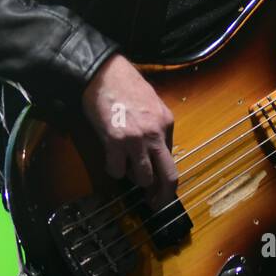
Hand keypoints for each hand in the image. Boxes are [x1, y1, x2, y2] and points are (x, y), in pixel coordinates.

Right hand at [82, 53, 177, 208]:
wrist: (103, 72)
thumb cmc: (124, 84)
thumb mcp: (151, 103)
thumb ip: (156, 127)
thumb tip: (155, 150)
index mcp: (166, 123)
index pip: (172, 159)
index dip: (165, 176)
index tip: (160, 186)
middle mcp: (156, 133)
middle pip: (169, 176)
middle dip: (163, 195)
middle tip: (155, 203)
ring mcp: (136, 140)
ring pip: (143, 178)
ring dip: (134, 179)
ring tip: (126, 169)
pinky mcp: (116, 142)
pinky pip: (118, 171)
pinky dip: (113, 170)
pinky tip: (110, 159)